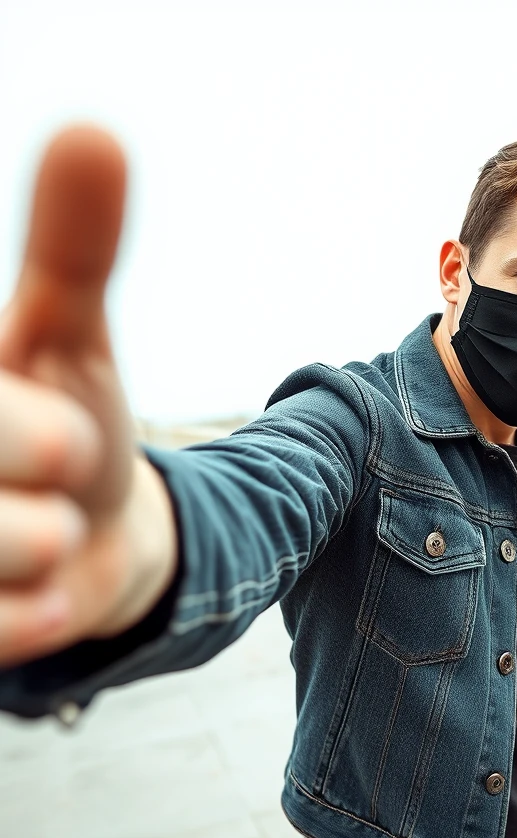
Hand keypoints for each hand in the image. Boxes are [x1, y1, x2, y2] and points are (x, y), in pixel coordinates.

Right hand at [0, 126, 175, 667]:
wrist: (84, 534)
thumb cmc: (63, 420)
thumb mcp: (68, 332)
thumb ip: (71, 251)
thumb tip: (97, 135)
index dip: (14, 429)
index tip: (65, 437)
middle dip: (24, 480)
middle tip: (65, 469)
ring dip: (32, 549)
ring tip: (53, 533)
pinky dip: (31, 617)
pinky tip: (47, 595)